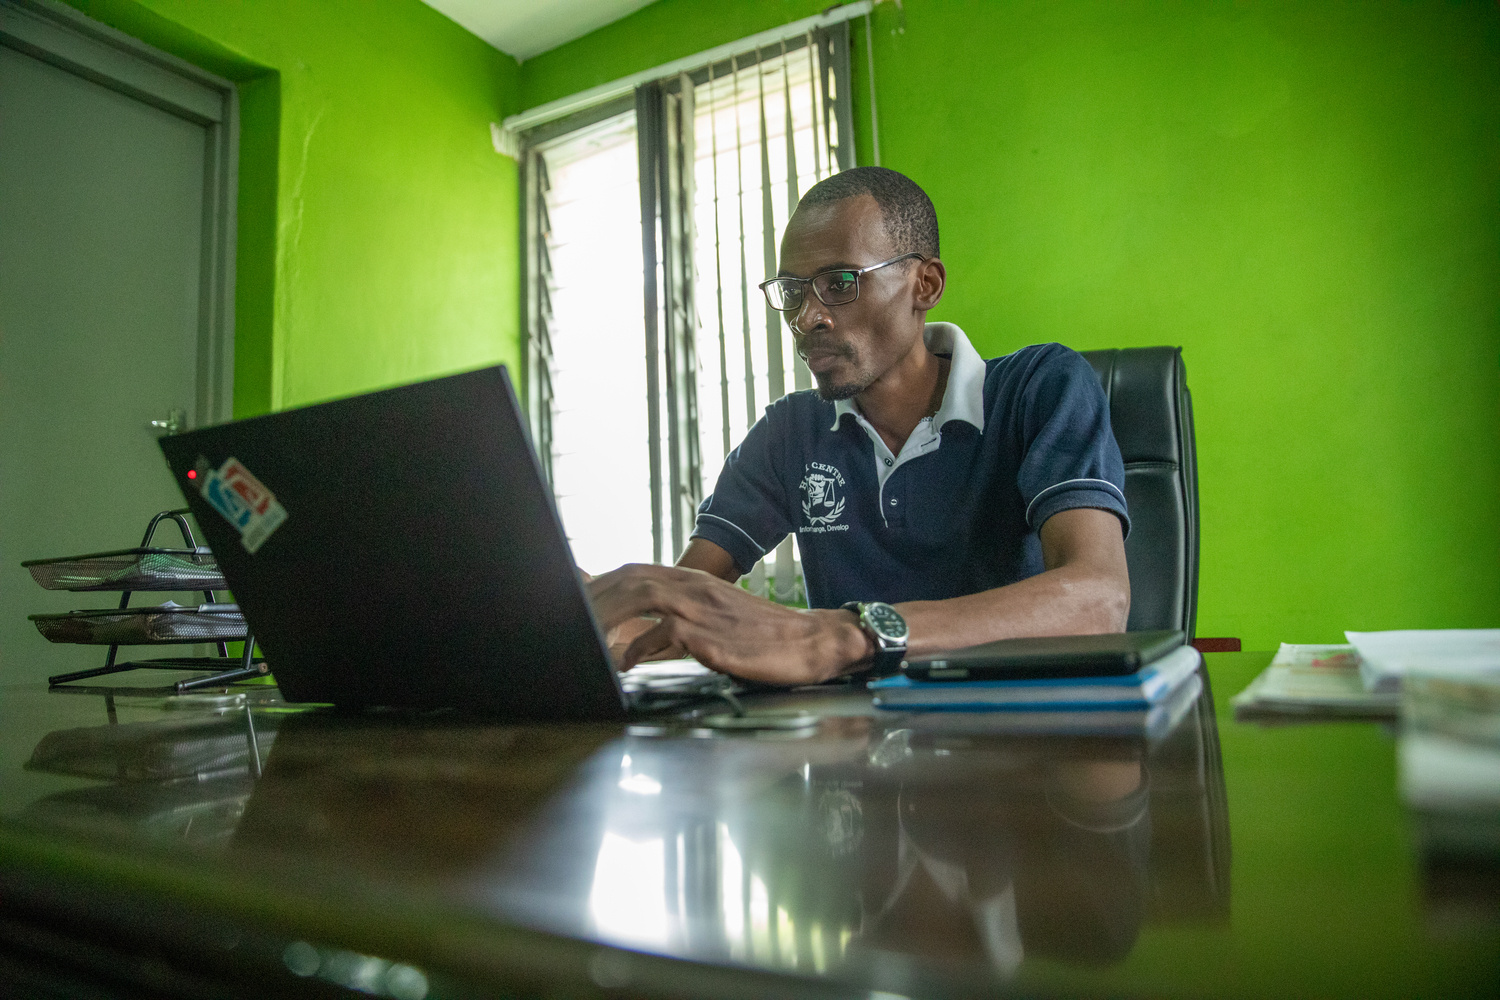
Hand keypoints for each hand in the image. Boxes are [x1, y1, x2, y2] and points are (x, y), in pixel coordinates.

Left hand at [586, 563, 871, 684]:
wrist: (809, 642)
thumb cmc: (763, 637)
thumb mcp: (719, 620)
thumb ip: (683, 621)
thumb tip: (648, 636)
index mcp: (696, 583)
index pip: (637, 572)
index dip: (601, 582)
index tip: (575, 594)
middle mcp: (696, 589)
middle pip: (631, 579)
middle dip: (595, 596)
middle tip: (570, 618)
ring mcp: (703, 609)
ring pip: (641, 597)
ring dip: (610, 617)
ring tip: (590, 639)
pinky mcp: (711, 636)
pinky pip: (664, 632)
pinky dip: (639, 647)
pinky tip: (627, 664)